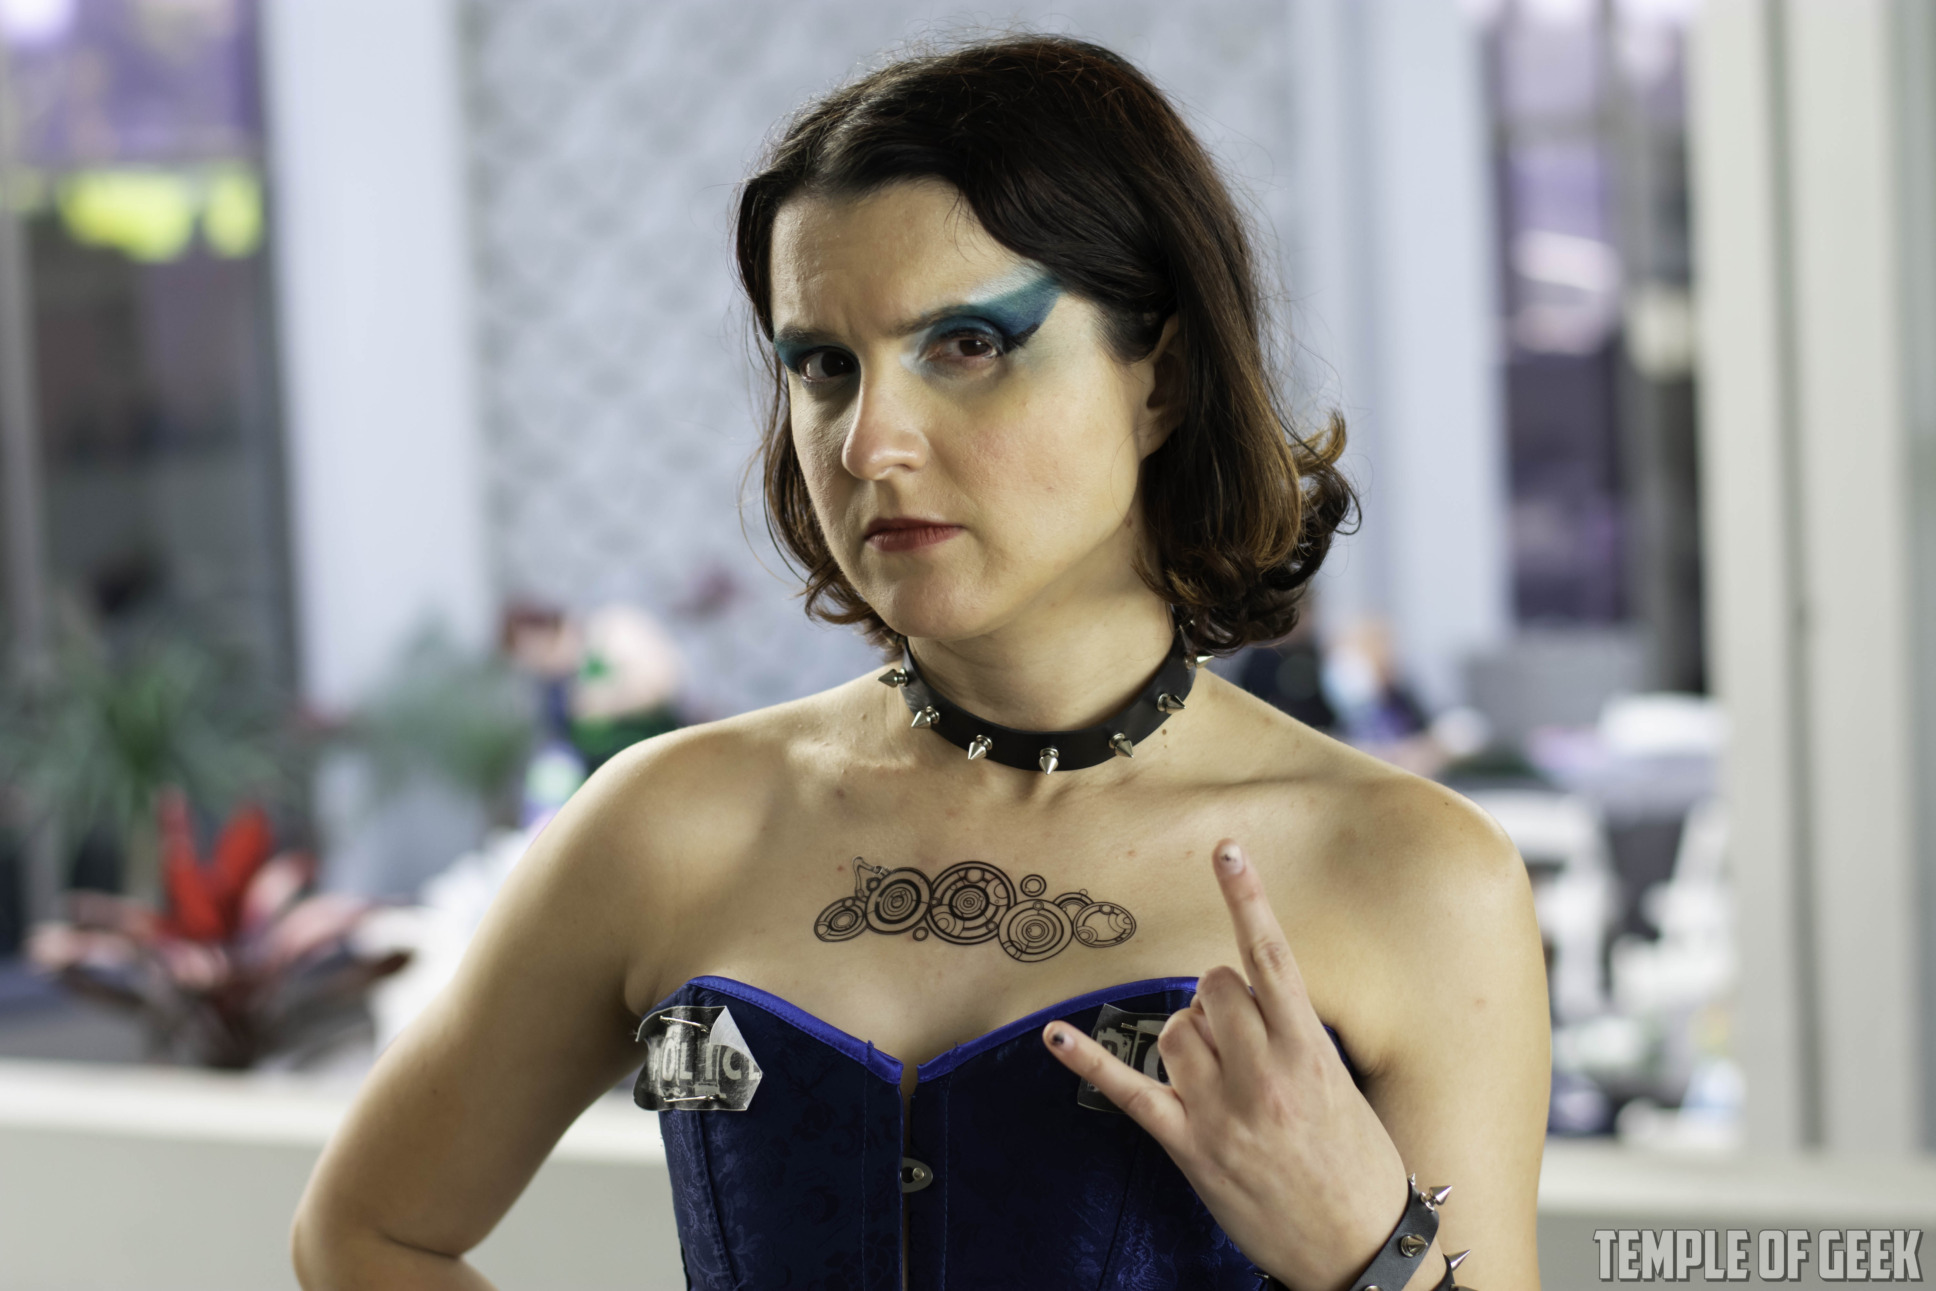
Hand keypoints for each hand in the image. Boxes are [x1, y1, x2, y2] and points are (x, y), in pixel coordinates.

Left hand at [1042, 838, 1414, 1290]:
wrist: (1359, 1249)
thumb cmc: (1357, 1164)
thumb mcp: (1340, 1084)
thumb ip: (1291, 1032)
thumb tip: (1245, 991)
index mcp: (1309, 1053)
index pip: (1271, 958)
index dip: (1247, 898)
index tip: (1225, 850)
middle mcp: (1264, 1076)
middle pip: (1211, 987)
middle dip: (1217, 998)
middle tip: (1238, 1036)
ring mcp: (1223, 1112)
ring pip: (1174, 1028)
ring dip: (1186, 1036)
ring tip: (1218, 1075)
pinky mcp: (1190, 1146)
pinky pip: (1129, 1091)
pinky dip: (1090, 1061)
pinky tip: (1056, 1038)